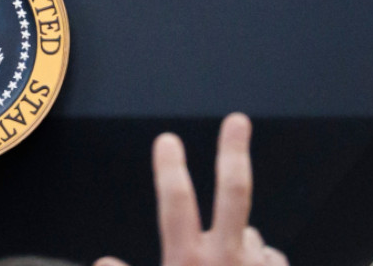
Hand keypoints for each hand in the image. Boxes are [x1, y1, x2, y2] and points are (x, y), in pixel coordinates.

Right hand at [95, 114, 288, 265]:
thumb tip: (101, 263)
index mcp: (189, 263)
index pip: (176, 203)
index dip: (170, 168)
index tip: (168, 140)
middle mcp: (228, 261)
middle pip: (235, 194)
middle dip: (234, 153)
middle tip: (238, 121)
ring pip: (251, 238)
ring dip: (242, 247)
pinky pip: (270, 262)